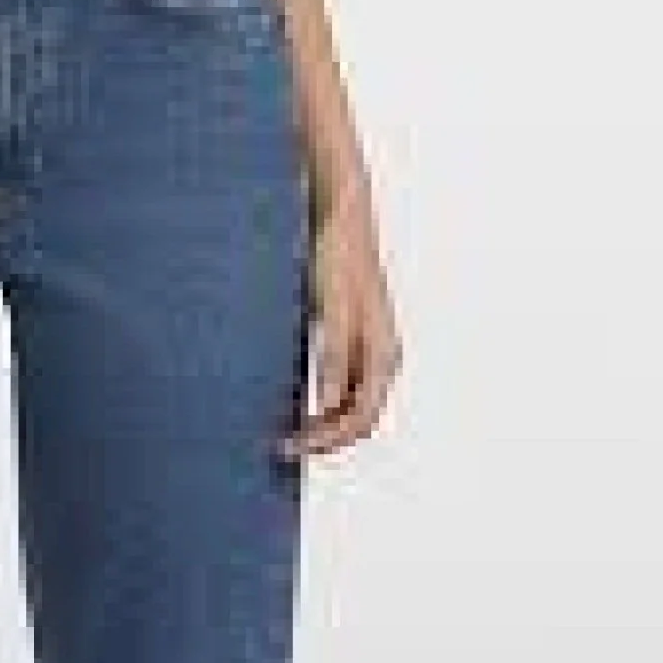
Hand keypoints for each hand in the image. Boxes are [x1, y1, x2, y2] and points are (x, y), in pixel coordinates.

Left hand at [277, 199, 401, 461]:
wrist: (338, 214)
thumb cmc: (337, 256)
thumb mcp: (334, 306)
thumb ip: (334, 354)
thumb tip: (328, 403)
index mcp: (383, 355)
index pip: (361, 419)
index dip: (328, 441)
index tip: (291, 447)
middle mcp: (378, 358)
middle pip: (355, 418)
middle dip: (321, 438)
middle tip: (278, 448)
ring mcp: (364, 348)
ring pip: (345, 403)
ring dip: (317, 421)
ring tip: (279, 429)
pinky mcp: (345, 335)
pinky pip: (334, 381)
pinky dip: (313, 397)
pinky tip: (284, 396)